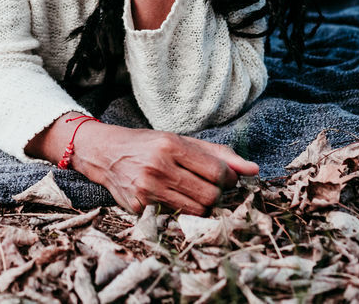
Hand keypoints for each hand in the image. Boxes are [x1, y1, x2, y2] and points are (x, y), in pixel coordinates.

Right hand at [69, 121, 256, 215]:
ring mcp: (146, 190)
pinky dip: (180, 211)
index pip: (217, 172)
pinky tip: (170, 197)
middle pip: (210, 195)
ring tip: (189, 191)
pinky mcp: (139, 208)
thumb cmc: (147, 145)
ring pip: (196, 211)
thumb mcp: (180, 140)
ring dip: (200, 204)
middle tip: (207, 185)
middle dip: (216, 193)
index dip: (228, 178)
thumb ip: (218, 154)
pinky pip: (175, 217)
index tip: (224, 176)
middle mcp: (157, 167)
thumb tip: (253, 170)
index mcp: (170, 146)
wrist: (104, 153)